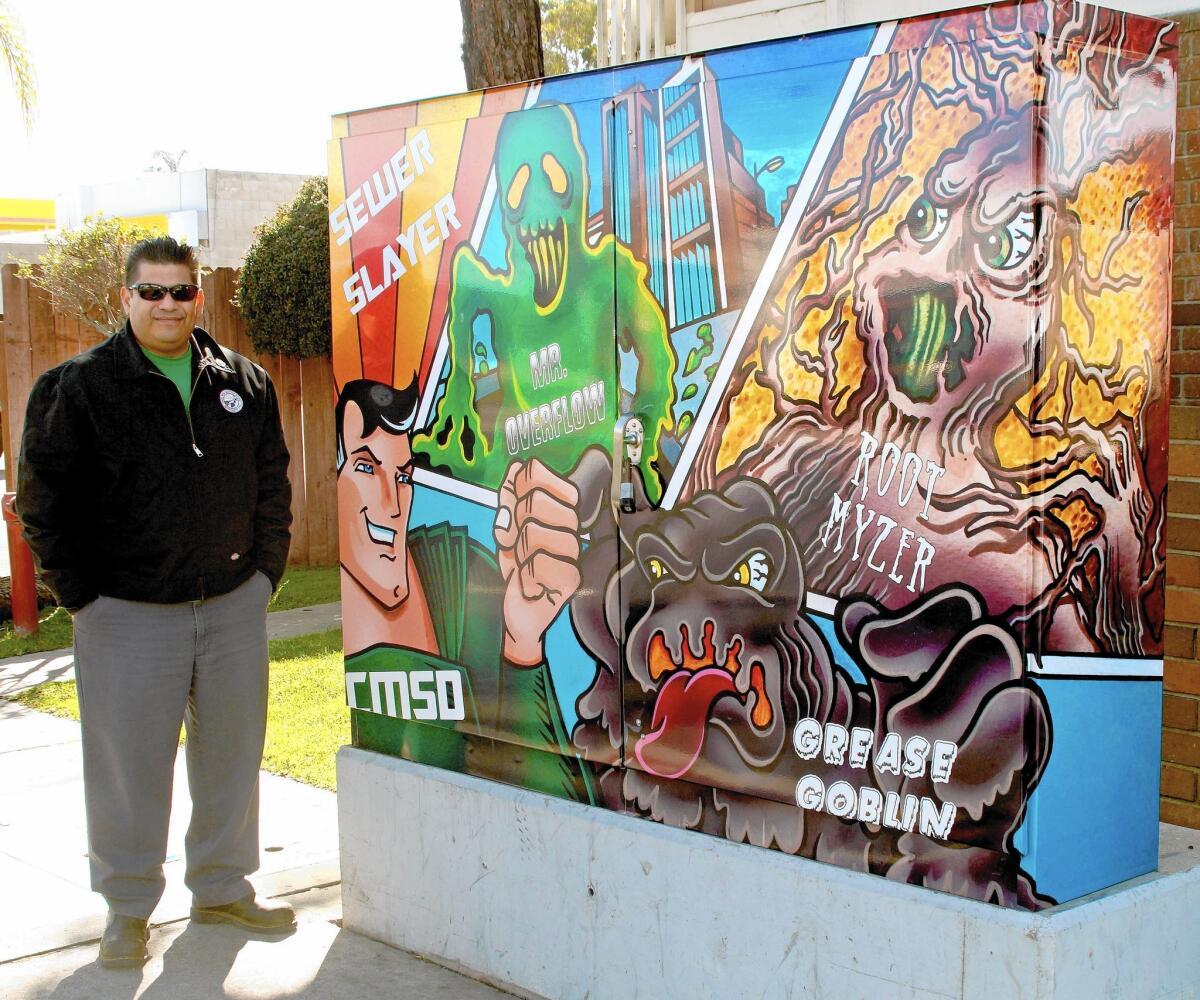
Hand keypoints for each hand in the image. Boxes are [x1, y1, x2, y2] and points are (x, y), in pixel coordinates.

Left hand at [494, 459, 581, 664]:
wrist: (518, 612)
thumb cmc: (517, 570)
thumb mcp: (507, 529)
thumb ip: (510, 498)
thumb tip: (518, 466)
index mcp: (556, 510)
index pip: (539, 475)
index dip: (519, 488)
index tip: (514, 513)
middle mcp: (569, 528)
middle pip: (535, 501)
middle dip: (515, 526)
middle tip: (518, 547)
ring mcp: (573, 553)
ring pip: (535, 532)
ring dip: (519, 553)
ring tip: (525, 567)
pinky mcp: (572, 579)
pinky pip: (539, 561)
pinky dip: (527, 575)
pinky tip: (532, 584)